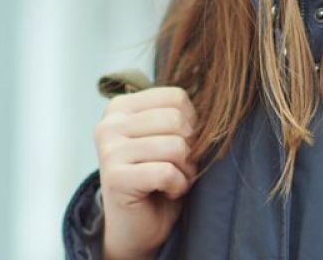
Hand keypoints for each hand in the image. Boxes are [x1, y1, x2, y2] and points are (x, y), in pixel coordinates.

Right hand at [94, 86, 198, 259]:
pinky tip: (167, 191)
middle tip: (179, 166)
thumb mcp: (166, 136)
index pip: (176, 97)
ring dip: (185, 169)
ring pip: (175, 146)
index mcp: (121, 107)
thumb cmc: (156, 176)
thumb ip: (178, 116)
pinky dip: (177, 185)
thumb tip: (213, 106)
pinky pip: (166, 172)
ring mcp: (109, 151)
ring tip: (173, 179)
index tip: (180, 144)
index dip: (192, 123)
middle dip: (190, 148)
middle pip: (176, 119)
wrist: (136, 225)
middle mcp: (109, 124)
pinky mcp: (114, 178)